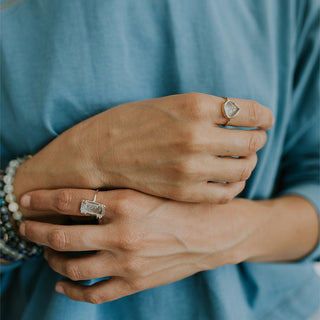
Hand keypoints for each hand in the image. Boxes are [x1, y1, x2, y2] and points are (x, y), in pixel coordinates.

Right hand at [14, 93, 273, 206]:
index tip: (263, 120)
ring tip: (241, 159)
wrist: (99, 153)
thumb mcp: (171, 102)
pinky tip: (229, 178)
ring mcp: (192, 167)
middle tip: (252, 138)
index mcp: (196, 106)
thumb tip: (238, 117)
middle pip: (253, 141)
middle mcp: (198, 137)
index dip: (263, 116)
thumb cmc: (132, 123)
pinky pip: (227, 191)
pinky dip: (235, 184)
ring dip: (248, 162)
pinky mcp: (186, 191)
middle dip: (257, 138)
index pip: (252, 112)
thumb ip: (207, 110)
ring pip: (244, 168)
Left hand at [19, 188, 253, 303]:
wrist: (215, 233)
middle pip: (62, 236)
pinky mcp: (135, 283)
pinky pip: (93, 294)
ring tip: (45, 253)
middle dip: (35, 230)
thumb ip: (118, 190)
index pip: (69, 199)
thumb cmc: (185, 204)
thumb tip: (80, 194)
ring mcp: (127, 263)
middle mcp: (122, 233)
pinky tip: (61, 285)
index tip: (26, 197)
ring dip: (51, 260)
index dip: (42, 198)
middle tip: (24, 225)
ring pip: (71, 267)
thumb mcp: (152, 187)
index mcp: (127, 203)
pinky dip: (71, 291)